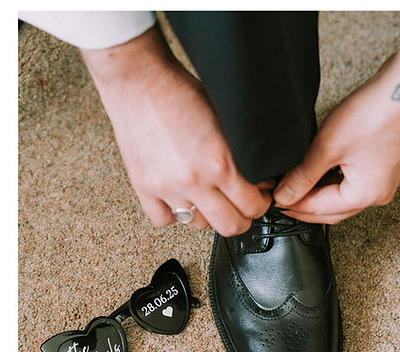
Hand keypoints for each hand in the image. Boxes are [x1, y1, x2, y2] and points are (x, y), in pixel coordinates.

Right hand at [82, 28, 270, 235]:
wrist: (138, 78)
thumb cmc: (180, 92)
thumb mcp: (224, 121)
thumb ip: (240, 155)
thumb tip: (260, 181)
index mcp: (219, 162)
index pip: (253, 206)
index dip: (260, 203)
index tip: (259, 197)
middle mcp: (194, 180)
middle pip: (230, 226)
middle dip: (241, 217)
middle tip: (240, 206)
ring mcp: (167, 187)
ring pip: (198, 225)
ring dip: (207, 214)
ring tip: (206, 196)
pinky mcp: (143, 186)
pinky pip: (164, 220)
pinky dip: (173, 214)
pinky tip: (178, 198)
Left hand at [275, 38, 399, 224]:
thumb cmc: (374, 114)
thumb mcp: (328, 146)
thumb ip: (303, 175)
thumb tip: (283, 195)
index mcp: (365, 196)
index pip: (321, 210)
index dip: (294, 206)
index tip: (274, 201)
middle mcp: (377, 195)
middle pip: (333, 212)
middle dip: (306, 207)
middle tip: (281, 199)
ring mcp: (382, 183)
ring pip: (342, 199)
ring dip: (319, 196)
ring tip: (295, 187)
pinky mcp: (382, 169)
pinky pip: (353, 185)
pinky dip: (333, 184)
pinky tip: (318, 175)